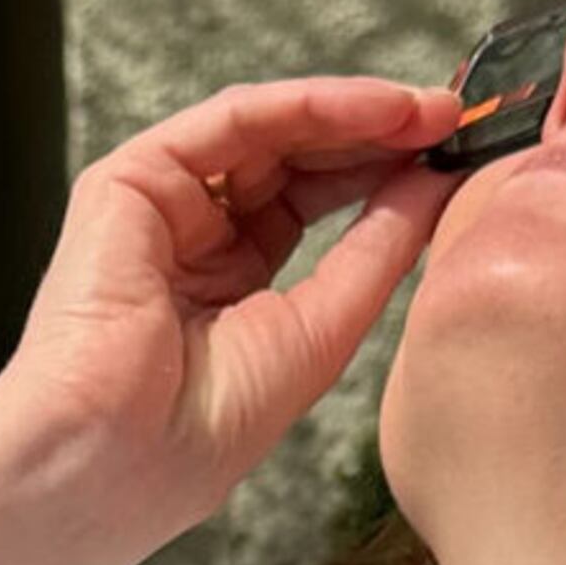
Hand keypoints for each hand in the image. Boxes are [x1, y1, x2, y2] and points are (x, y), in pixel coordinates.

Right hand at [0, 77, 461, 564]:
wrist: (110, 458)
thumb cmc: (194, 436)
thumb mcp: (320, 332)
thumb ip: (377, 251)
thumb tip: (435, 183)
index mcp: (223, 292)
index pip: (309, 210)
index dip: (383, 181)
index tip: (455, 162)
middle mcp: (189, 243)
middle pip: (294, 163)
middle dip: (377, 138)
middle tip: (453, 120)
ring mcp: (157, 209)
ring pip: (268, 133)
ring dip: (354, 114)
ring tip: (427, 110)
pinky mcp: (130, 181)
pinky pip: (231, 122)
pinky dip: (306, 106)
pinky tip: (373, 109)